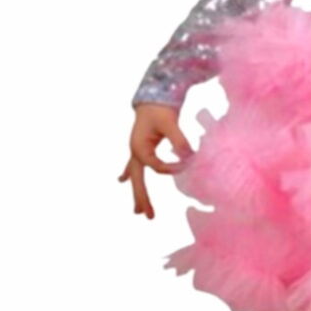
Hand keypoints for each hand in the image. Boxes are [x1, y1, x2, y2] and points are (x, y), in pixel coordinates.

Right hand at [120, 102, 191, 219]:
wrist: (153, 94)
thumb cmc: (160, 108)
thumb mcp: (171, 123)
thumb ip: (179, 139)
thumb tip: (190, 156)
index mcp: (139, 146)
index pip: (155, 166)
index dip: (171, 168)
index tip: (187, 163)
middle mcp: (135, 150)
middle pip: (138, 179)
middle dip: (142, 197)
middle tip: (147, 216)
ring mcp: (136, 149)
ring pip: (135, 176)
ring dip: (138, 192)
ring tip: (137, 211)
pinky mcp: (141, 146)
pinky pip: (134, 164)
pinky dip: (129, 173)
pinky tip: (121, 180)